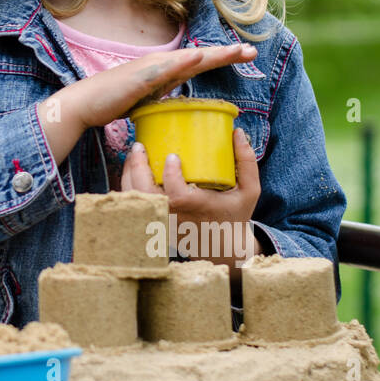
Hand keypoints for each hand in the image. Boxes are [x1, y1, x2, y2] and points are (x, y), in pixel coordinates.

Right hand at [66, 43, 257, 130]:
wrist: (85, 105)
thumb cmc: (113, 102)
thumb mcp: (147, 101)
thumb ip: (164, 99)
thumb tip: (179, 109)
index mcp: (164, 70)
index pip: (198, 63)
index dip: (221, 58)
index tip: (245, 55)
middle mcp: (160, 64)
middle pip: (199, 58)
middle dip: (226, 54)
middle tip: (252, 51)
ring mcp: (150, 68)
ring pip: (188, 60)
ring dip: (212, 55)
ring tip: (235, 51)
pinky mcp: (140, 78)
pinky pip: (165, 70)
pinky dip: (182, 62)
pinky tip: (197, 57)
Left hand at [121, 126, 262, 272]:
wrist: (224, 248)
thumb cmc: (236, 216)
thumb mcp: (249, 191)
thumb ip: (246, 161)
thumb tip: (238, 132)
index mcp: (196, 209)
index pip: (176, 195)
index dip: (170, 175)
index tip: (172, 157)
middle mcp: (174, 216)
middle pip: (146, 196)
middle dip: (137, 169)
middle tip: (138, 147)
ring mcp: (162, 221)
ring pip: (136, 200)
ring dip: (130, 176)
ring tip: (133, 155)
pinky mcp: (155, 223)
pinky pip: (136, 204)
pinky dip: (130, 186)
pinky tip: (132, 170)